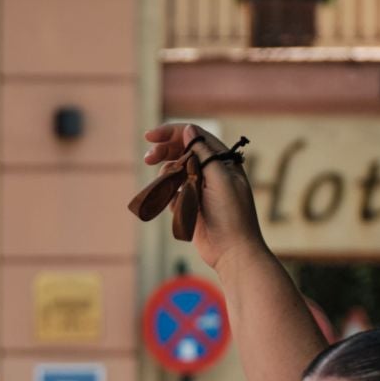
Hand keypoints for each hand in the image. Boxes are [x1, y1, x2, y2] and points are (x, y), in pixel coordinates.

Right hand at [142, 124, 262, 272]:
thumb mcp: (220, 178)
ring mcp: (200, 188)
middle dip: (164, 152)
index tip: (151, 136)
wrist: (231, 250)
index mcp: (222, 161)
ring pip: (174, 172)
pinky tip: (170, 203)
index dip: (173, 133)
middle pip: (182, 151)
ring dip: (164, 174)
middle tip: (148, 158)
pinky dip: (167, 193)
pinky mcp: (190, 205)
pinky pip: (172, 192)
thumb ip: (204, 153)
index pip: (196, 136)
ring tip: (161, 184)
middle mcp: (211, 171)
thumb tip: (189, 130)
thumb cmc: (231, 214)